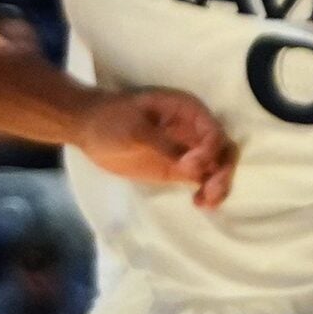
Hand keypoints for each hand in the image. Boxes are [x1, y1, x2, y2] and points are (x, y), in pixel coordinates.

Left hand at [75, 88, 237, 208]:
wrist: (88, 128)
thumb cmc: (110, 119)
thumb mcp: (134, 128)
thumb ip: (164, 146)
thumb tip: (191, 167)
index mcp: (187, 110)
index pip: (213, 132)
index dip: (208, 152)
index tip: (186, 166)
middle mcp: (194, 129)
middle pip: (224, 151)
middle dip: (223, 172)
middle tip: (208, 192)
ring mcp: (188, 149)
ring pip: (218, 167)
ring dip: (219, 185)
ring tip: (205, 202)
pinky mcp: (178, 167)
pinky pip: (203, 179)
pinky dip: (207, 192)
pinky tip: (199, 203)